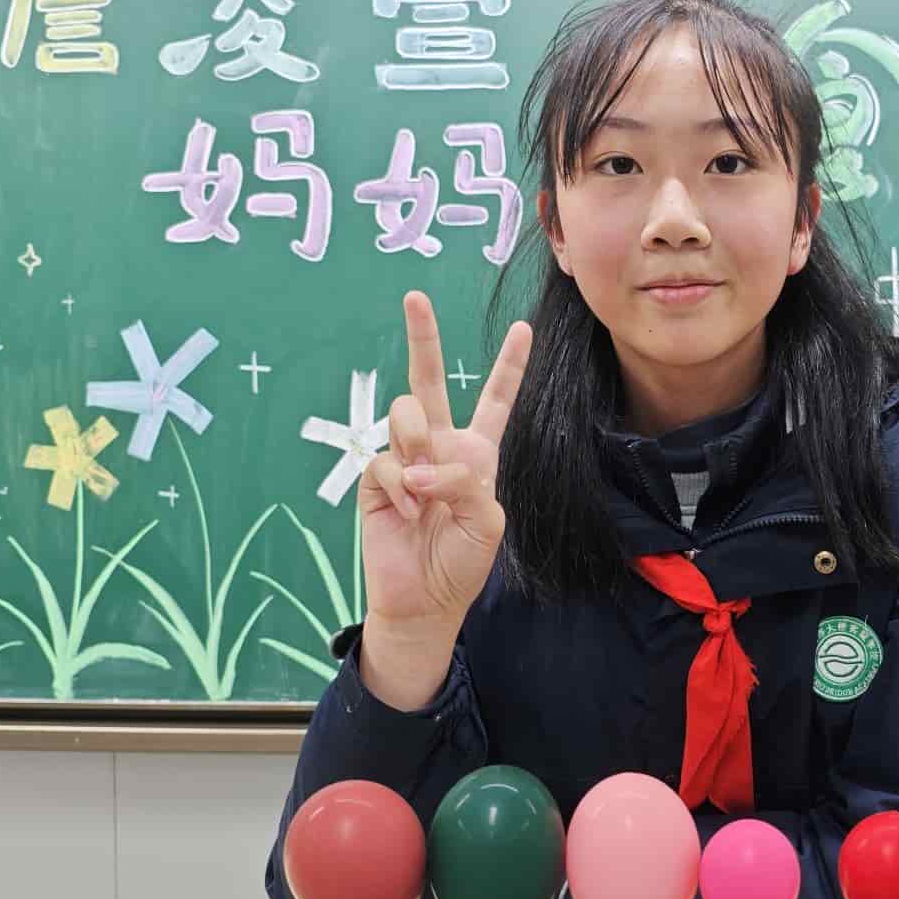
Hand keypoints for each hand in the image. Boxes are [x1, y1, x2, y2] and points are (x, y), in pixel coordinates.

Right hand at [358, 290, 532, 630]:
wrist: (425, 600)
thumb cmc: (461, 562)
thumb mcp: (486, 519)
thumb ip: (464, 480)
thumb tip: (419, 464)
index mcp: (476, 453)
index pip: (495, 401)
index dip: (510, 367)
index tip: (524, 329)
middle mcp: (438, 446)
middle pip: (429, 381)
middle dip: (422, 338)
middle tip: (415, 297)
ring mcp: (403, 459)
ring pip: (405, 414)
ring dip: (418, 445)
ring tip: (424, 487)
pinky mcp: (374, 479)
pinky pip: (385, 461)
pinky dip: (401, 488)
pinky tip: (410, 515)